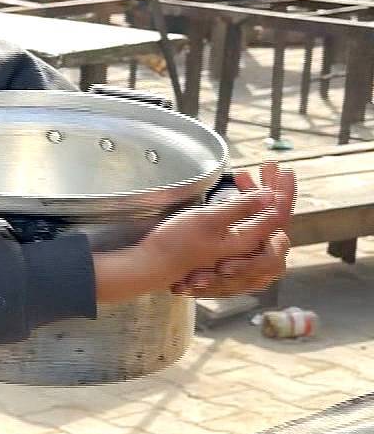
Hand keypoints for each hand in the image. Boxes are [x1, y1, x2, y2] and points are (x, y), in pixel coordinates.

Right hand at [172, 163, 297, 295]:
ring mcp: (237, 252)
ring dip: (255, 195)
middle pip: (272, 217)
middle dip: (271, 188)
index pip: (278, 214)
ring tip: (244, 176)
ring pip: (258, 220)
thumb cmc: (176, 245)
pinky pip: (245, 226)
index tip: (282, 168)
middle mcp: (248, 250)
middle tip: (268, 166)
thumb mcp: (208, 221)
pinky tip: (231, 195)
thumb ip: (241, 208)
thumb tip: (270, 195)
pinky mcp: (225, 252)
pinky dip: (242, 207)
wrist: (151, 267)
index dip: (282, 189)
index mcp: (250, 243)